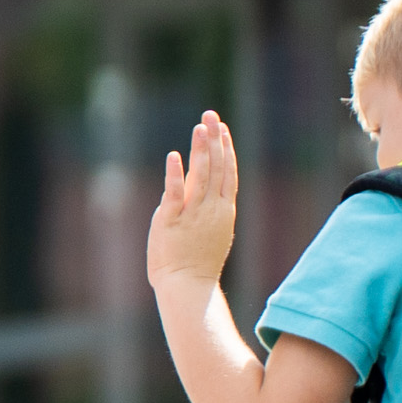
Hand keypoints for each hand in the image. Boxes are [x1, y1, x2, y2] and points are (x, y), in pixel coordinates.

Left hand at [147, 112, 242, 292]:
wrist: (187, 286)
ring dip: (201, 149)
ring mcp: (194, 214)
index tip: (223, 128)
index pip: (228, 173)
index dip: (226, 148)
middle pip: (218, 167)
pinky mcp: (173, 220)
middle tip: (211, 115)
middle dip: (215, 139)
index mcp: (224, 211)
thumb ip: (202, 207)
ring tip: (200, 126)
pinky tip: (175, 155)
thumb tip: (191, 186)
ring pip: (202, 175)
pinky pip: (175, 192)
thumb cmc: (196, 264)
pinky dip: (176, 173)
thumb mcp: (208, 231)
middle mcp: (212, 209)